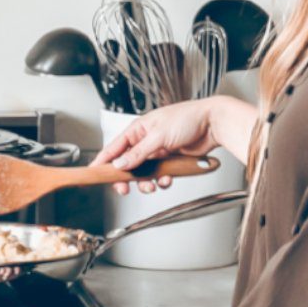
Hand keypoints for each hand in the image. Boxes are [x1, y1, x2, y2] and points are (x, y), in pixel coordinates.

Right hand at [93, 99, 218, 195]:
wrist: (213, 124)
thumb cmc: (188, 118)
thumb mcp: (159, 136)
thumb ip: (139, 153)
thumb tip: (121, 164)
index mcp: (138, 129)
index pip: (114, 147)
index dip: (103, 160)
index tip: (93, 172)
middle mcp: (146, 140)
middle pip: (127, 164)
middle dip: (126, 178)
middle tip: (124, 188)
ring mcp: (158, 151)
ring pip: (143, 173)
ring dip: (146, 182)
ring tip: (152, 185)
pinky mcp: (170, 160)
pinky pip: (159, 175)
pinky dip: (162, 180)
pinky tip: (168, 179)